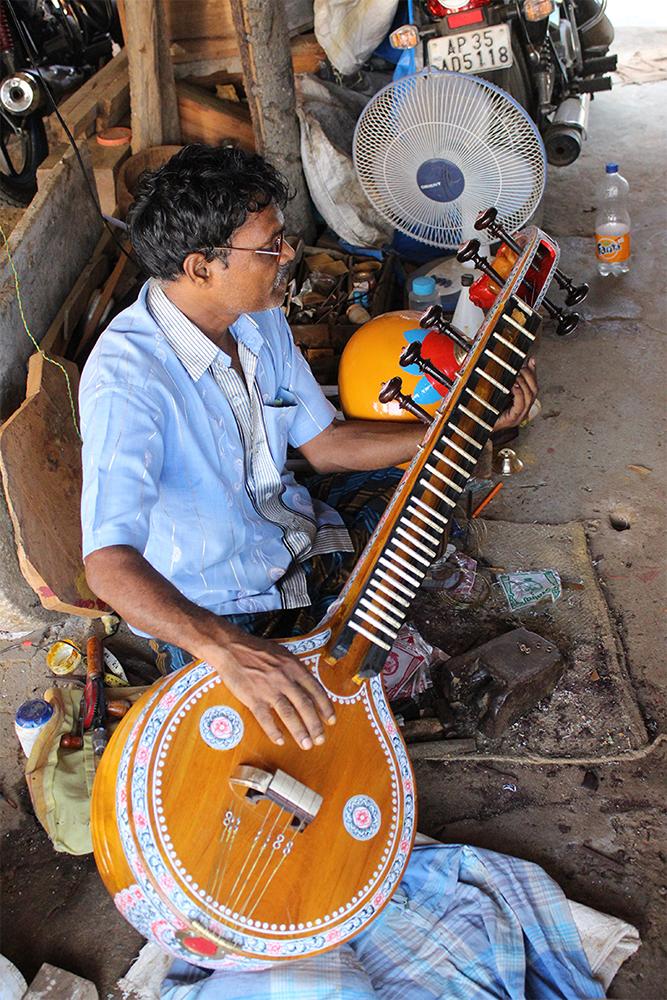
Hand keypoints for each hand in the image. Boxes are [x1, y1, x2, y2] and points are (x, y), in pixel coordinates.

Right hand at [206, 627, 335, 749]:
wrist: (231, 648)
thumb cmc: (256, 649)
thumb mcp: (282, 654)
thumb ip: (295, 670)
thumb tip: (307, 685)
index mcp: (294, 667)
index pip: (315, 690)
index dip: (325, 707)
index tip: (331, 720)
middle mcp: (284, 679)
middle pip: (305, 705)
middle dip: (315, 725)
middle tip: (320, 739)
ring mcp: (268, 689)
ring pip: (289, 714)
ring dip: (299, 731)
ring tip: (306, 744)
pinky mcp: (253, 698)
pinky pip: (266, 718)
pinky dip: (274, 731)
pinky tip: (280, 740)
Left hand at [494, 358, 537, 431]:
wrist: (479, 426)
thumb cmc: (487, 410)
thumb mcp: (499, 392)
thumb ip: (508, 381)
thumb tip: (513, 367)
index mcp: (523, 404)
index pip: (534, 386)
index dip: (533, 373)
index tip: (529, 361)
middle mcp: (524, 410)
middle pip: (535, 390)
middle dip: (529, 376)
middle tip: (521, 368)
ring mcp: (520, 416)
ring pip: (530, 396)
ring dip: (524, 383)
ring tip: (517, 375)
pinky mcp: (513, 419)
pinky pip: (521, 404)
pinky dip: (519, 393)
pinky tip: (514, 386)